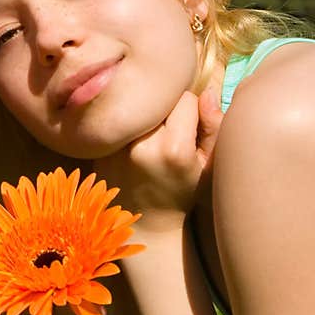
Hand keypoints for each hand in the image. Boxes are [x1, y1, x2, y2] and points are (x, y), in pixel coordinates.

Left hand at [95, 88, 222, 230]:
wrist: (147, 224)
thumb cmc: (184, 192)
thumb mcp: (210, 164)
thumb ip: (214, 125)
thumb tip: (208, 91)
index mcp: (174, 149)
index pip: (185, 98)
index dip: (192, 109)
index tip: (190, 126)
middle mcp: (141, 145)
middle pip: (156, 100)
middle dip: (165, 109)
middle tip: (169, 130)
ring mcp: (116, 148)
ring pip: (134, 107)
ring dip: (143, 115)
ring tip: (150, 137)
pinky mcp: (100, 149)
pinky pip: (116, 120)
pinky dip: (125, 124)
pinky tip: (132, 144)